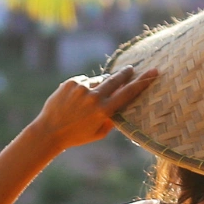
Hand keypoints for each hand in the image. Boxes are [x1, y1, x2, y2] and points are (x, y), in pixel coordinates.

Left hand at [31, 68, 156, 150]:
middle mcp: (94, 97)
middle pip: (116, 79)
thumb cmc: (76, 135)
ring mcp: (81, 88)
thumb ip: (111, 119)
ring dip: (98, 87)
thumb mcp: (98, 133)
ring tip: (87, 101)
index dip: (142, 82)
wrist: (49, 131)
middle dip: (125, 73)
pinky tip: (76, 99)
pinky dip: (84, 87)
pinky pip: (84, 80)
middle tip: (131, 68)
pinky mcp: (71, 83)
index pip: (128, 93)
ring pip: (98, 81)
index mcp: (104, 111)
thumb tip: (122, 105)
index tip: (154, 72)